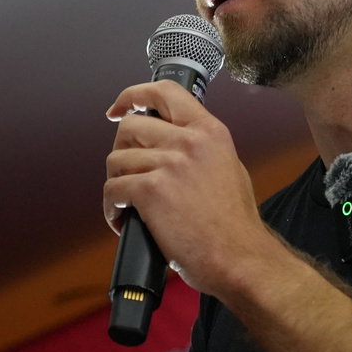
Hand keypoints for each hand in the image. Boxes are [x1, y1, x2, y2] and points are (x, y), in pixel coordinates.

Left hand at [103, 80, 273, 295]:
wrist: (239, 258)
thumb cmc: (236, 226)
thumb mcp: (230, 168)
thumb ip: (202, 149)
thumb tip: (173, 143)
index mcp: (210, 132)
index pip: (165, 93)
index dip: (134, 96)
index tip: (119, 109)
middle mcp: (190, 142)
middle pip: (130, 126)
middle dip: (122, 151)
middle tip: (128, 173)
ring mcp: (170, 164)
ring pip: (117, 160)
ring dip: (118, 184)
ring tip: (130, 206)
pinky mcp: (151, 191)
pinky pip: (113, 189)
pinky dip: (113, 209)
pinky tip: (125, 222)